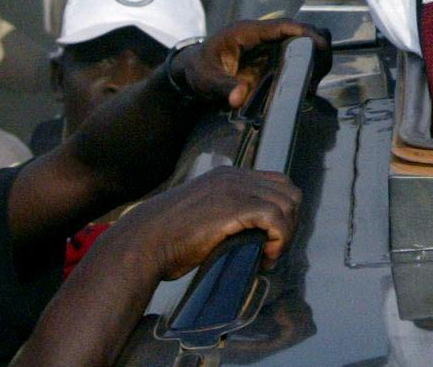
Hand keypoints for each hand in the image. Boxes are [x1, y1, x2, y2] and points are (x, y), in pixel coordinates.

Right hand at [96, 167, 302, 280]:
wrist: (142, 243)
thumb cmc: (167, 240)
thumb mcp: (202, 216)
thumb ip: (226, 215)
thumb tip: (252, 234)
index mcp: (227, 176)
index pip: (276, 183)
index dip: (283, 212)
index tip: (272, 239)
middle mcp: (234, 177)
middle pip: (289, 192)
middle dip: (290, 224)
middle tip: (273, 250)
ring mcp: (234, 189)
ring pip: (287, 204)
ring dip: (286, 235)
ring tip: (268, 256)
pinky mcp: (233, 207)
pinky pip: (276, 218)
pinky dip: (280, 240)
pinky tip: (265, 257)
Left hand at [165, 17, 331, 113]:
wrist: (192, 71)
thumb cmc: (198, 70)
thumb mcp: (207, 79)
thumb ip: (223, 86)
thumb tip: (239, 97)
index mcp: (246, 32)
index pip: (281, 25)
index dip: (303, 32)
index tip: (319, 44)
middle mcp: (261, 35)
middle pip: (297, 30)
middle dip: (314, 43)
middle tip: (322, 65)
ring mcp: (267, 46)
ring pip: (299, 42)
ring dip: (311, 56)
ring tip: (316, 78)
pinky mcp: (270, 59)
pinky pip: (293, 56)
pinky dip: (304, 66)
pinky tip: (306, 84)